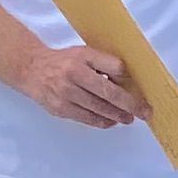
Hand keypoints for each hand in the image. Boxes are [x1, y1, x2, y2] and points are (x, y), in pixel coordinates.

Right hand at [22, 40, 140, 129]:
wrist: (33, 70)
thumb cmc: (64, 62)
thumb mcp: (84, 55)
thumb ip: (105, 63)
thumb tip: (127, 79)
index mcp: (81, 60)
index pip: (111, 70)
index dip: (127, 82)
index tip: (141, 92)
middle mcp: (73, 77)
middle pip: (108, 94)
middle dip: (129, 105)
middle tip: (144, 112)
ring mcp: (66, 95)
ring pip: (99, 109)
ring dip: (117, 116)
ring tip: (129, 118)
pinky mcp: (61, 109)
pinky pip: (87, 119)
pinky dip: (102, 121)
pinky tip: (111, 121)